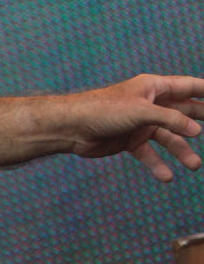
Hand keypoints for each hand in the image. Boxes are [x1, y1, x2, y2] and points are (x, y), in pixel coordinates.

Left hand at [62, 74, 203, 180]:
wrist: (71, 127)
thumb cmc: (103, 110)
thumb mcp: (141, 112)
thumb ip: (171, 120)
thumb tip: (197, 129)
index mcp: (153, 87)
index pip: (188, 86)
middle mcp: (149, 104)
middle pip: (183, 111)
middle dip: (201, 119)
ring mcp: (140, 123)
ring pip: (168, 136)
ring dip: (181, 150)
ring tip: (194, 165)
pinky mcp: (129, 140)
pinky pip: (149, 152)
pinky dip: (157, 163)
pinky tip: (166, 176)